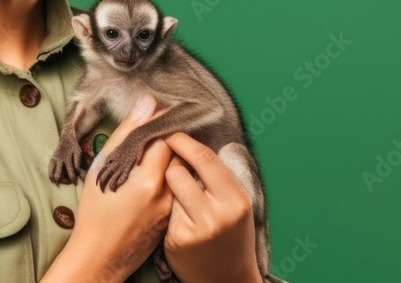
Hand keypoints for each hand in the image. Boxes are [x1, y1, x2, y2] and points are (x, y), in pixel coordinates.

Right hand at [44, 94, 173, 282]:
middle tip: (159, 125)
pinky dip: (172, 175)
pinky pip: (179, 188)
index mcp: (147, 179)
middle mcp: (166, 194)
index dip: (162, 120)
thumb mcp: (102, 167)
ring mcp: (172, 208)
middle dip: (171, 136)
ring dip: (173, 156)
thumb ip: (126, 132)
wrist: (100, 255)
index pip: (167, 136)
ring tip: (158, 148)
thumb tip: (147, 101)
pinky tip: (158, 173)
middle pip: (179, 152)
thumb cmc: (94, 211)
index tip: (159, 109)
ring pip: (182, 169)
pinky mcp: (174, 217)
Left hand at [159, 132, 261, 282]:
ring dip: (169, 185)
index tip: (173, 132)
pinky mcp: (176, 240)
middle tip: (174, 162)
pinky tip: (177, 217)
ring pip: (168, 188)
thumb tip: (192, 140)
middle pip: (178, 171)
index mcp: (235, 199)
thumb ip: (218, 176)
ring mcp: (195, 229)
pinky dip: (166, 208)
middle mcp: (216, 214)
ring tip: (181, 195)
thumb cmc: (231, 234)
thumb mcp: (236, 203)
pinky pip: (164, 209)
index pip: (204, 158)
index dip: (184, 140)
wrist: (227, 277)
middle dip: (172, 163)